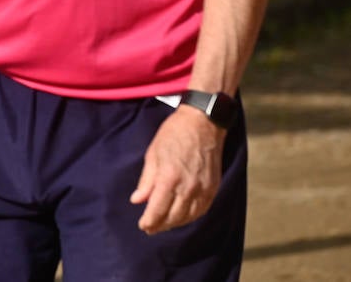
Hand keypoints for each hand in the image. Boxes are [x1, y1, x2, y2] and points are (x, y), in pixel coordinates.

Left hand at [130, 106, 225, 234]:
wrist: (203, 123)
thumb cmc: (173, 135)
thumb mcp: (152, 154)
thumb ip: (146, 180)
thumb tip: (137, 200)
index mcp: (169, 177)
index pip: (157, 209)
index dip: (149, 221)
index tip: (143, 226)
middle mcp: (187, 187)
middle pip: (173, 217)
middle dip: (160, 225)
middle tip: (151, 228)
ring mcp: (203, 189)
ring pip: (188, 217)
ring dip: (175, 223)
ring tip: (164, 224)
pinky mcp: (213, 187)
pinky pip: (202, 210)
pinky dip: (191, 217)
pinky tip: (182, 217)